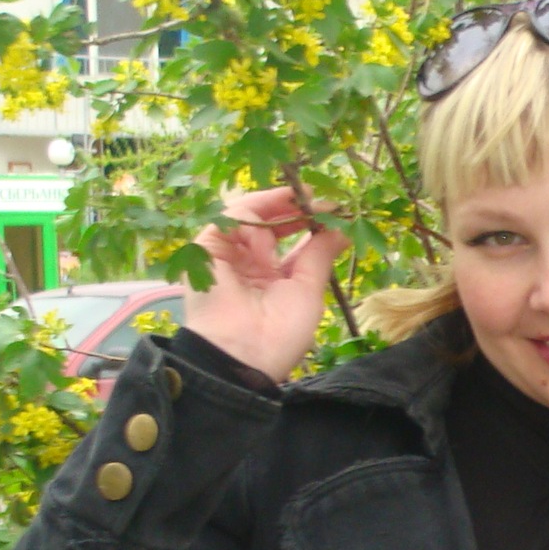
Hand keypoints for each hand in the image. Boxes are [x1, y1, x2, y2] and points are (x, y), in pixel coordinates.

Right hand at [183, 185, 347, 382]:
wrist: (245, 354)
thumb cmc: (281, 331)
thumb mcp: (309, 288)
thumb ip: (320, 254)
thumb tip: (343, 228)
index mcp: (271, 276)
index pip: (288, 237)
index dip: (307, 220)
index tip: (332, 208)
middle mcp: (246, 262)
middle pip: (266, 220)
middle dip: (291, 205)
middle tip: (314, 195)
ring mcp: (225, 254)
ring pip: (247, 214)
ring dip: (276, 212)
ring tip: (299, 210)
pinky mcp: (205, 248)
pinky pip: (229, 219)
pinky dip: (254, 223)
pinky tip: (269, 244)